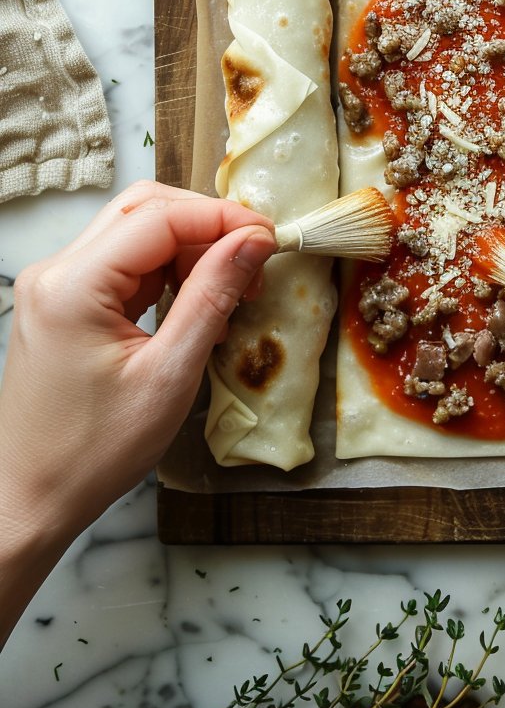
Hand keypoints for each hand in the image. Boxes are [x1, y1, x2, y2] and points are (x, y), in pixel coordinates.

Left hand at [0, 181, 275, 641]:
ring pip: (135, 230)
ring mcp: (56, 285)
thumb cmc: (95, 452)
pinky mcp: (64, 302)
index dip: (221, 218)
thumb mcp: (169, 376)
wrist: (32, 498)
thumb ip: (212, 297)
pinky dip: (167, 269)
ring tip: (233, 286)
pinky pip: (123, 263)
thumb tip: (254, 240)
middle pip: (143, 209)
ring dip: (189, 246)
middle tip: (255, 258)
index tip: (270, 238)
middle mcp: (55, 272)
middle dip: (206, 223)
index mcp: (72, 286)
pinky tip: (198, 299)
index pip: (158, 218)